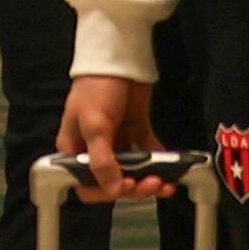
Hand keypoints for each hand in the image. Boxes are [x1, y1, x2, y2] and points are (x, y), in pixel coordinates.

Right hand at [58, 75, 166, 203]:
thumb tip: (113, 191)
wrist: (119, 57)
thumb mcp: (95, 125)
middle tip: (153, 182)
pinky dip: (160, 163)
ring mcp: (117, 141)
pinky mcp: (136, 131)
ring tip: (166, 180)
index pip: (86, 184)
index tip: (125, 186)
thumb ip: (103, 161)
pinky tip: (173, 169)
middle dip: (134, 186)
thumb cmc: (97, 89)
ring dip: (149, 179)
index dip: (105, 191)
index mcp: (75, 149)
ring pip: (133, 172)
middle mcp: (95, 149)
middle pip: (113, 181)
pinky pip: (149, 155)